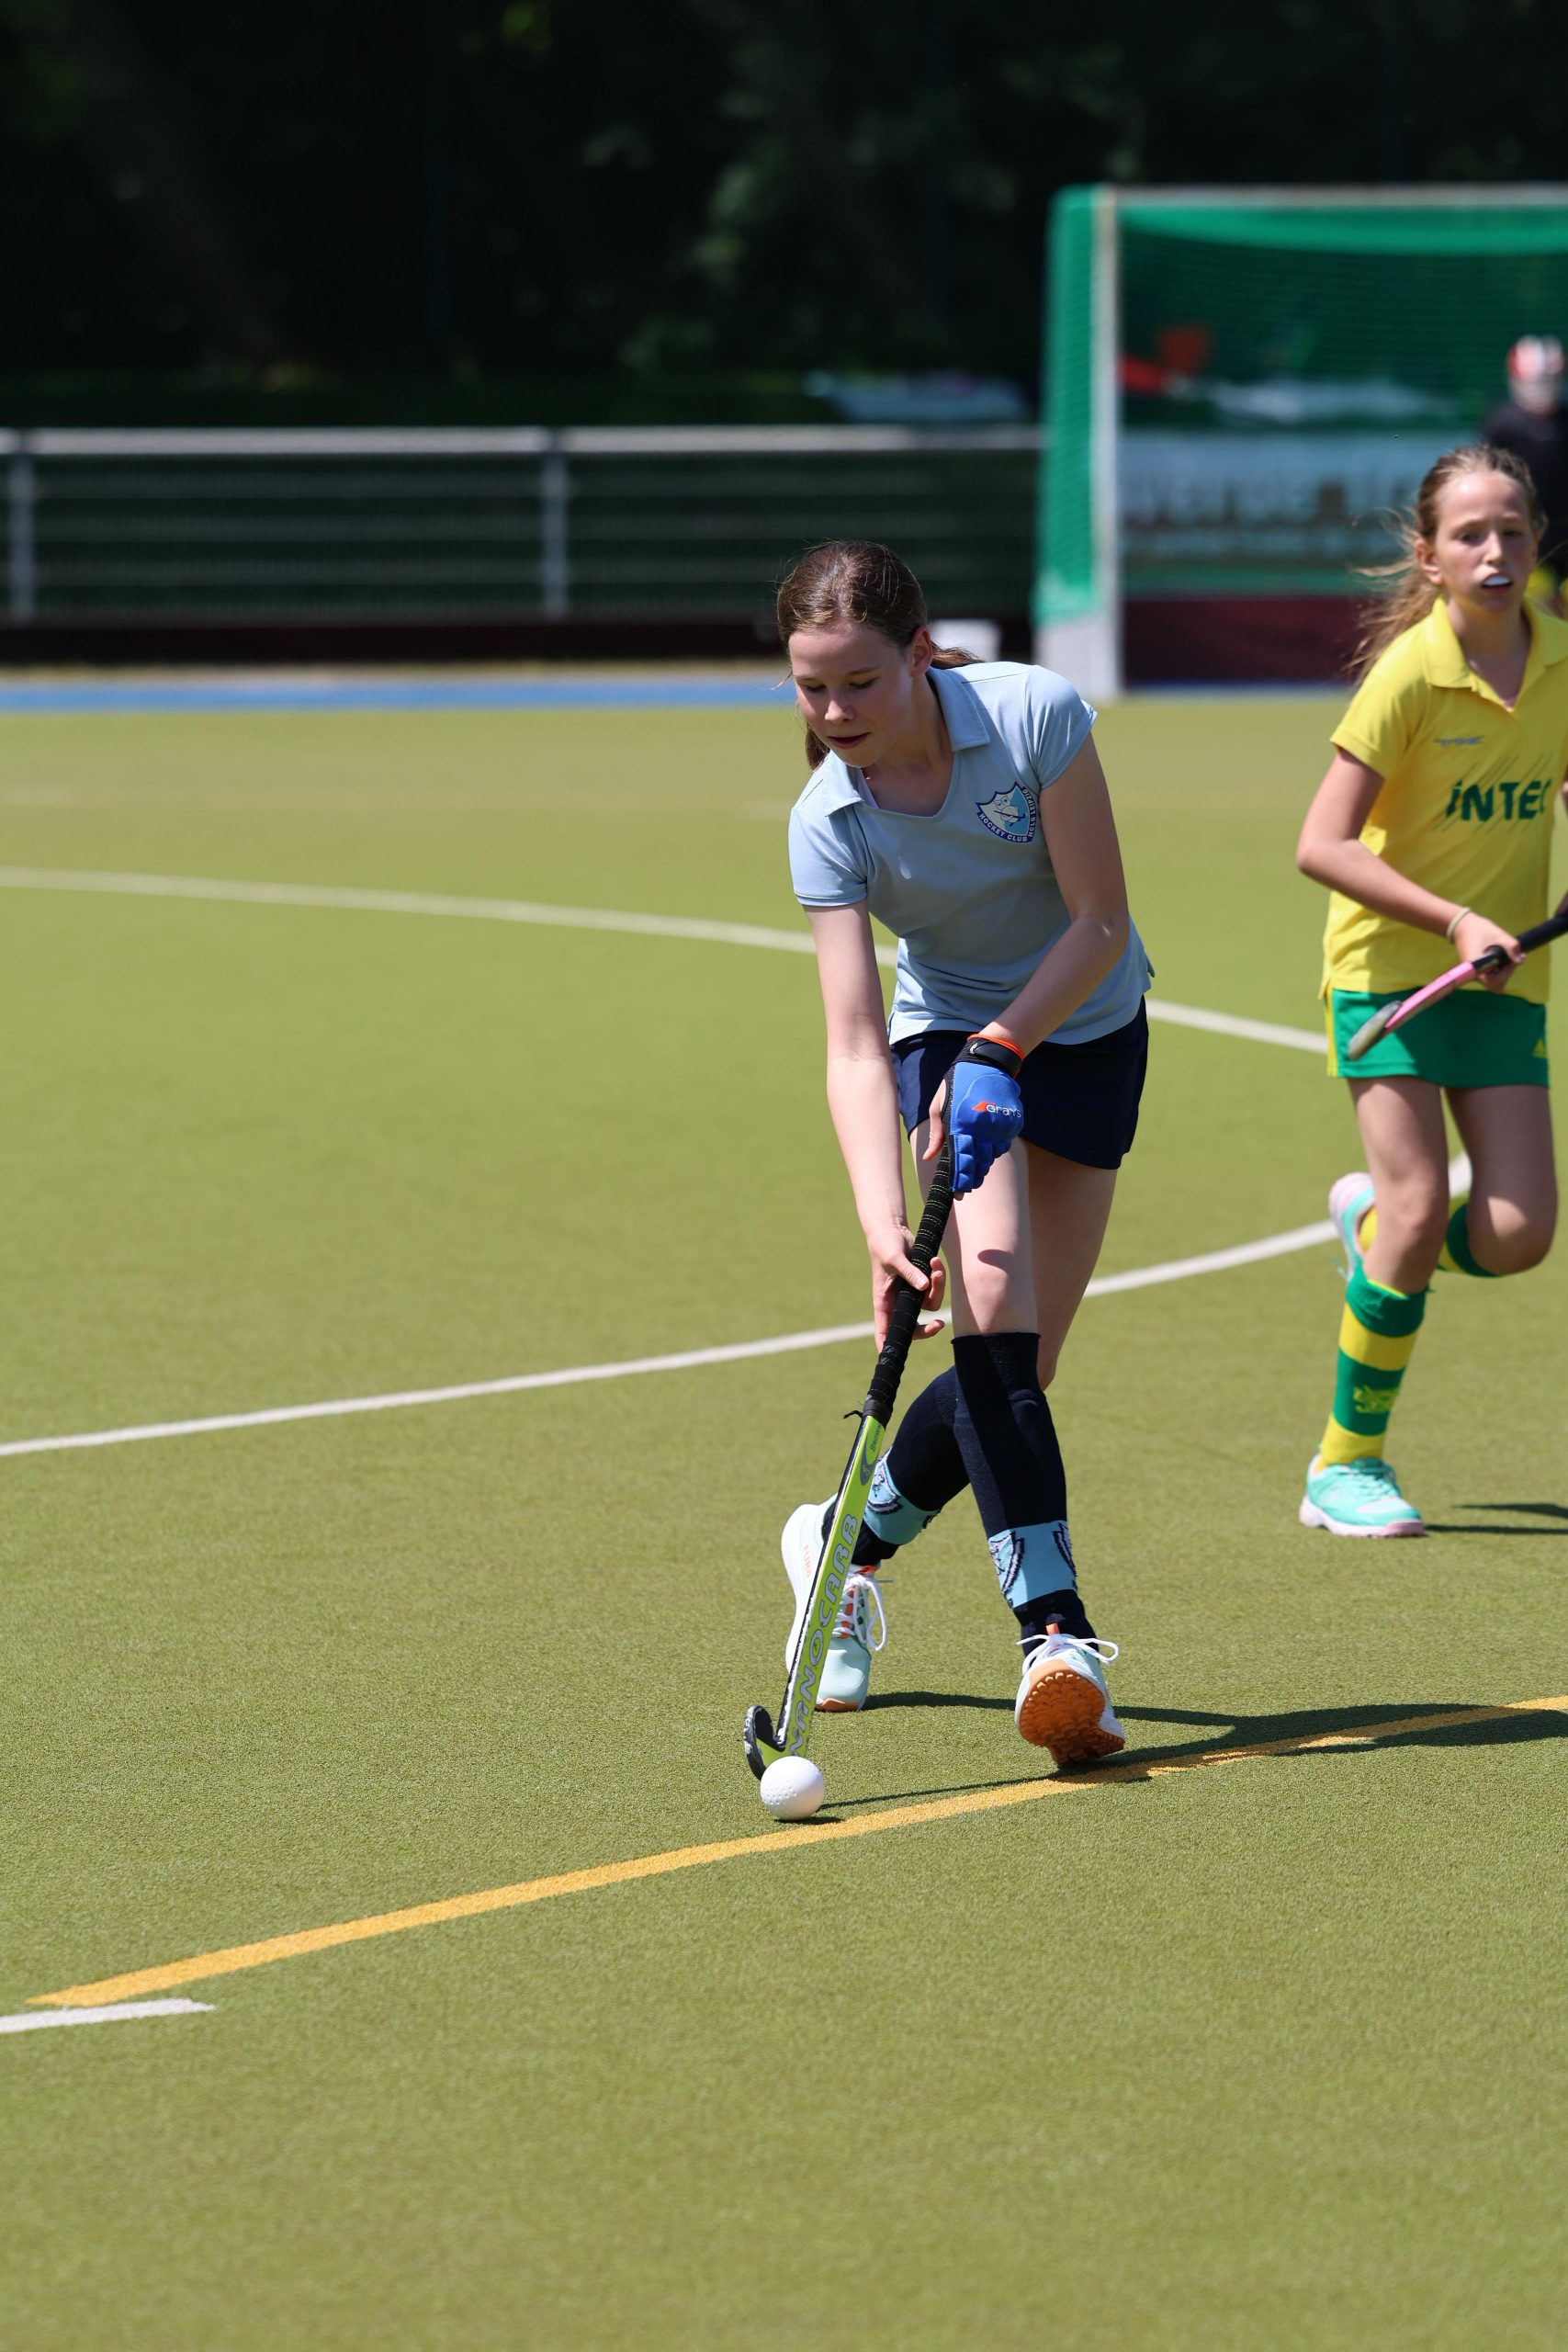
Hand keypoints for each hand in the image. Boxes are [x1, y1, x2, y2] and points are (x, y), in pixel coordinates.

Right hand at [865, 1220, 946, 1347]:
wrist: (893, 1229)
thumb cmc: (885, 1245)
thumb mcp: (894, 1258)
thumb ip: (909, 1273)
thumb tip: (924, 1287)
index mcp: (883, 1302)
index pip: (883, 1330)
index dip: (887, 1346)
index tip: (893, 1357)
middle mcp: (898, 1302)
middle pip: (913, 1327)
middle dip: (927, 1328)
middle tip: (939, 1325)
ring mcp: (911, 1294)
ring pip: (930, 1305)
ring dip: (938, 1287)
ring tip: (936, 1266)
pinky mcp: (921, 1283)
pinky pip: (936, 1289)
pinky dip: (939, 1276)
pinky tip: (935, 1262)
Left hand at [926, 1036, 1024, 1196]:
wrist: (988, 1061)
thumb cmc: (957, 1082)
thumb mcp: (939, 1104)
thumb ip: (937, 1134)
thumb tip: (929, 1158)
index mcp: (961, 1125)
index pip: (961, 1162)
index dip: (960, 1181)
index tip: (958, 1194)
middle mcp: (982, 1128)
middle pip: (979, 1165)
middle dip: (973, 1178)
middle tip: (967, 1185)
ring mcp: (1000, 1126)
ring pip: (993, 1156)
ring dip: (985, 1162)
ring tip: (977, 1161)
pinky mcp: (1013, 1122)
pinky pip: (1004, 1144)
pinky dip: (996, 1148)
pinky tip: (988, 1142)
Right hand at [1452, 910, 1521, 991]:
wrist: (1462, 926)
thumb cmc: (1479, 929)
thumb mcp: (1498, 935)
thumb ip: (1512, 947)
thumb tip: (1520, 960)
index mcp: (1477, 968)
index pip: (1494, 983)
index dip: (1506, 974)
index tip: (1511, 960)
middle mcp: (1474, 974)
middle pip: (1496, 985)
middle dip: (1507, 972)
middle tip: (1512, 956)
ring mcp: (1475, 974)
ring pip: (1494, 981)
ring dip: (1503, 970)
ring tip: (1507, 954)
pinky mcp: (1477, 971)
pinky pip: (1490, 976)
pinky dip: (1498, 969)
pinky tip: (1500, 956)